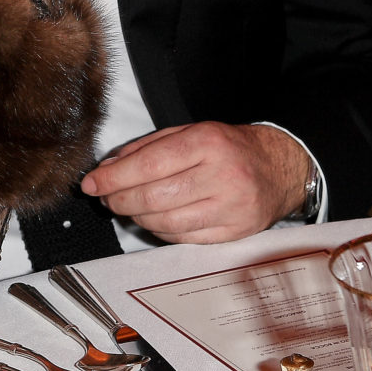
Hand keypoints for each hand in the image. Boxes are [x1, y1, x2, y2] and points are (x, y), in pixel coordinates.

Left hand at [80, 122, 310, 243]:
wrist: (280, 167)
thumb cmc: (229, 148)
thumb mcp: (190, 133)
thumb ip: (146, 148)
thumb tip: (107, 169)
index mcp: (208, 143)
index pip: (149, 165)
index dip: (114, 178)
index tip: (91, 183)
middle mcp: (222, 176)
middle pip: (154, 198)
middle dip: (120, 200)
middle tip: (106, 198)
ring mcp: (231, 208)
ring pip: (166, 223)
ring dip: (137, 217)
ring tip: (128, 207)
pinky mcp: (234, 233)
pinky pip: (183, 238)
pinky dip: (160, 230)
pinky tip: (154, 219)